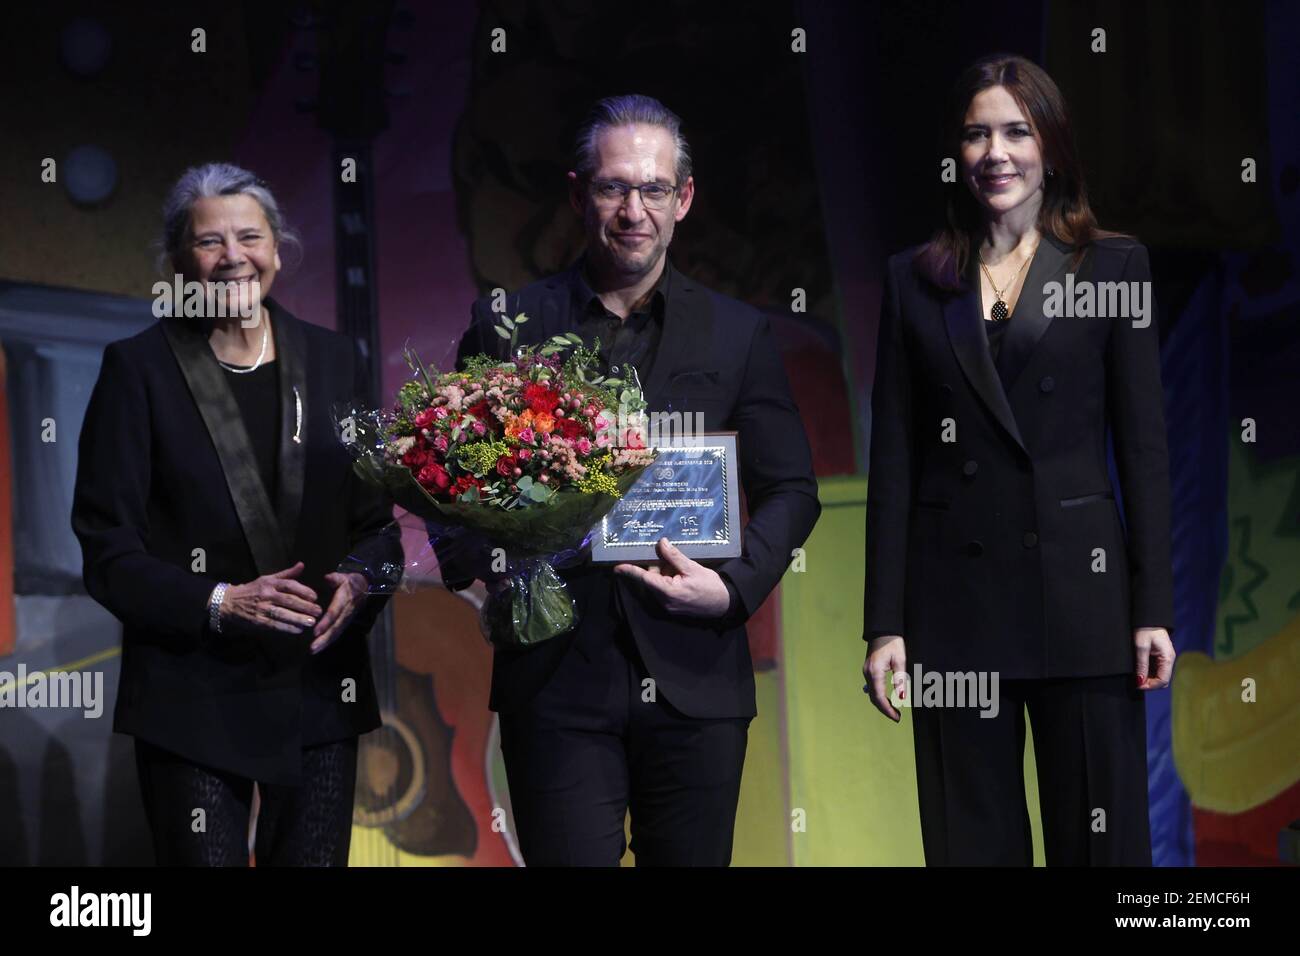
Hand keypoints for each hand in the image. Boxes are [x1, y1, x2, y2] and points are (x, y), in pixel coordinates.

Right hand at [221, 561, 321, 634]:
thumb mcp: (267, 578)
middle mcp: (266, 594)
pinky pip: (274, 625)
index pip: (289, 585)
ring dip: (298, 618)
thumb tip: (302, 565)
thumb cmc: (252, 590)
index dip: (304, 590)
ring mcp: (261, 608)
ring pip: (283, 613)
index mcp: (270, 583)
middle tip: (319, 611)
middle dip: (305, 606)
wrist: (228, 602)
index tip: (315, 597)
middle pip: (289, 600)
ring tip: (312, 622)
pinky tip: (298, 630)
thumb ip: (286, 574)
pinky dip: (287, 628)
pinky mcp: (258, 621)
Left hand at [310, 571, 369, 653]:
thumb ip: (335, 578)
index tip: (316, 631)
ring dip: (325, 643)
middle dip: (324, 638)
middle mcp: (346, 613)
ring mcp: (346, 619)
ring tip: (313, 650)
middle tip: (312, 647)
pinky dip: (328, 641)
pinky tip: (319, 648)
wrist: (365, 588)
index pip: (334, 613)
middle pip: (335, 628)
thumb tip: (327, 577)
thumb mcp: (344, 577)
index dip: (326, 623)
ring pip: (336, 633)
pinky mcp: (345, 623)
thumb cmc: (351, 582)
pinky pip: (337, 633)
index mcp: (344, 601)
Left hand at [613, 537, 730, 617]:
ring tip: (681, 567)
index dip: (630, 571)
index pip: (644, 578)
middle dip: (657, 566)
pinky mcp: (672, 606)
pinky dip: (668, 580)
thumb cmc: (709, 586)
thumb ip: (674, 556)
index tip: (617, 567)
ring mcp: (668, 605)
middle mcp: (664, 601)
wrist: (724, 604)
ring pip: (657, 584)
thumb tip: (661, 543)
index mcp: (668, 591)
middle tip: (667, 555)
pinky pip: (663, 590)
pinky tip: (681, 575)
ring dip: (664, 573)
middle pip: (651, 579)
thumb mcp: (692, 568)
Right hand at [863, 635, 906, 721]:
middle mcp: (867, 674)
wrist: (882, 630)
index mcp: (875, 672)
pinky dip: (879, 696)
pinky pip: (872, 687)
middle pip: (874, 698)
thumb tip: (901, 698)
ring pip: (872, 693)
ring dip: (882, 704)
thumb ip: (900, 680)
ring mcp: (866, 672)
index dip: (887, 710)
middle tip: (897, 717)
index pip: (879, 697)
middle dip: (885, 709)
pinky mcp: (868, 670)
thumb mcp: (900, 661)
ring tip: (894, 711)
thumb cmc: (893, 643)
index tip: (896, 718)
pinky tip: (887, 700)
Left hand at [1135, 627, 1174, 689]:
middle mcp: (1168, 660)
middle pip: (1162, 680)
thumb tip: (1140, 680)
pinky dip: (1148, 673)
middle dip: (1150, 684)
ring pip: (1159, 675)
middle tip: (1136, 682)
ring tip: (1136, 677)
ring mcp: (1165, 659)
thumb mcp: (1141, 647)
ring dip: (1149, 679)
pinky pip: (1156, 669)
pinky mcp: (1160, 657)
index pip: (1163, 680)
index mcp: (1168, 658)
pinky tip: (1140, 671)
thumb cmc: (1145, 629)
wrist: (1148, 618)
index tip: (1138, 685)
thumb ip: (1141, 664)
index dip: (1151, 686)